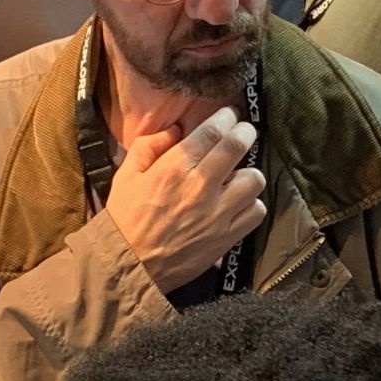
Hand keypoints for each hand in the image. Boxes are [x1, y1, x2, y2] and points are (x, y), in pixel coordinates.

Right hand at [106, 109, 267, 293]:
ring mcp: (217, 213)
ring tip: (238, 174)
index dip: (226, 117)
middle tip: (244, 131)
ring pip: (253, 179)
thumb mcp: (127, 174)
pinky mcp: (227, 236)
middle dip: (244, 132)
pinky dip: (251, 204)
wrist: (129, 265)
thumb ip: (150, 146)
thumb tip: (176, 129)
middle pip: (236, 147)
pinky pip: (256, 211)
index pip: (212, 131)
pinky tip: (239, 203)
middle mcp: (200, 186)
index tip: (229, 115)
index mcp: (174, 168)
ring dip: (248, 171)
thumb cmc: (125, 217)